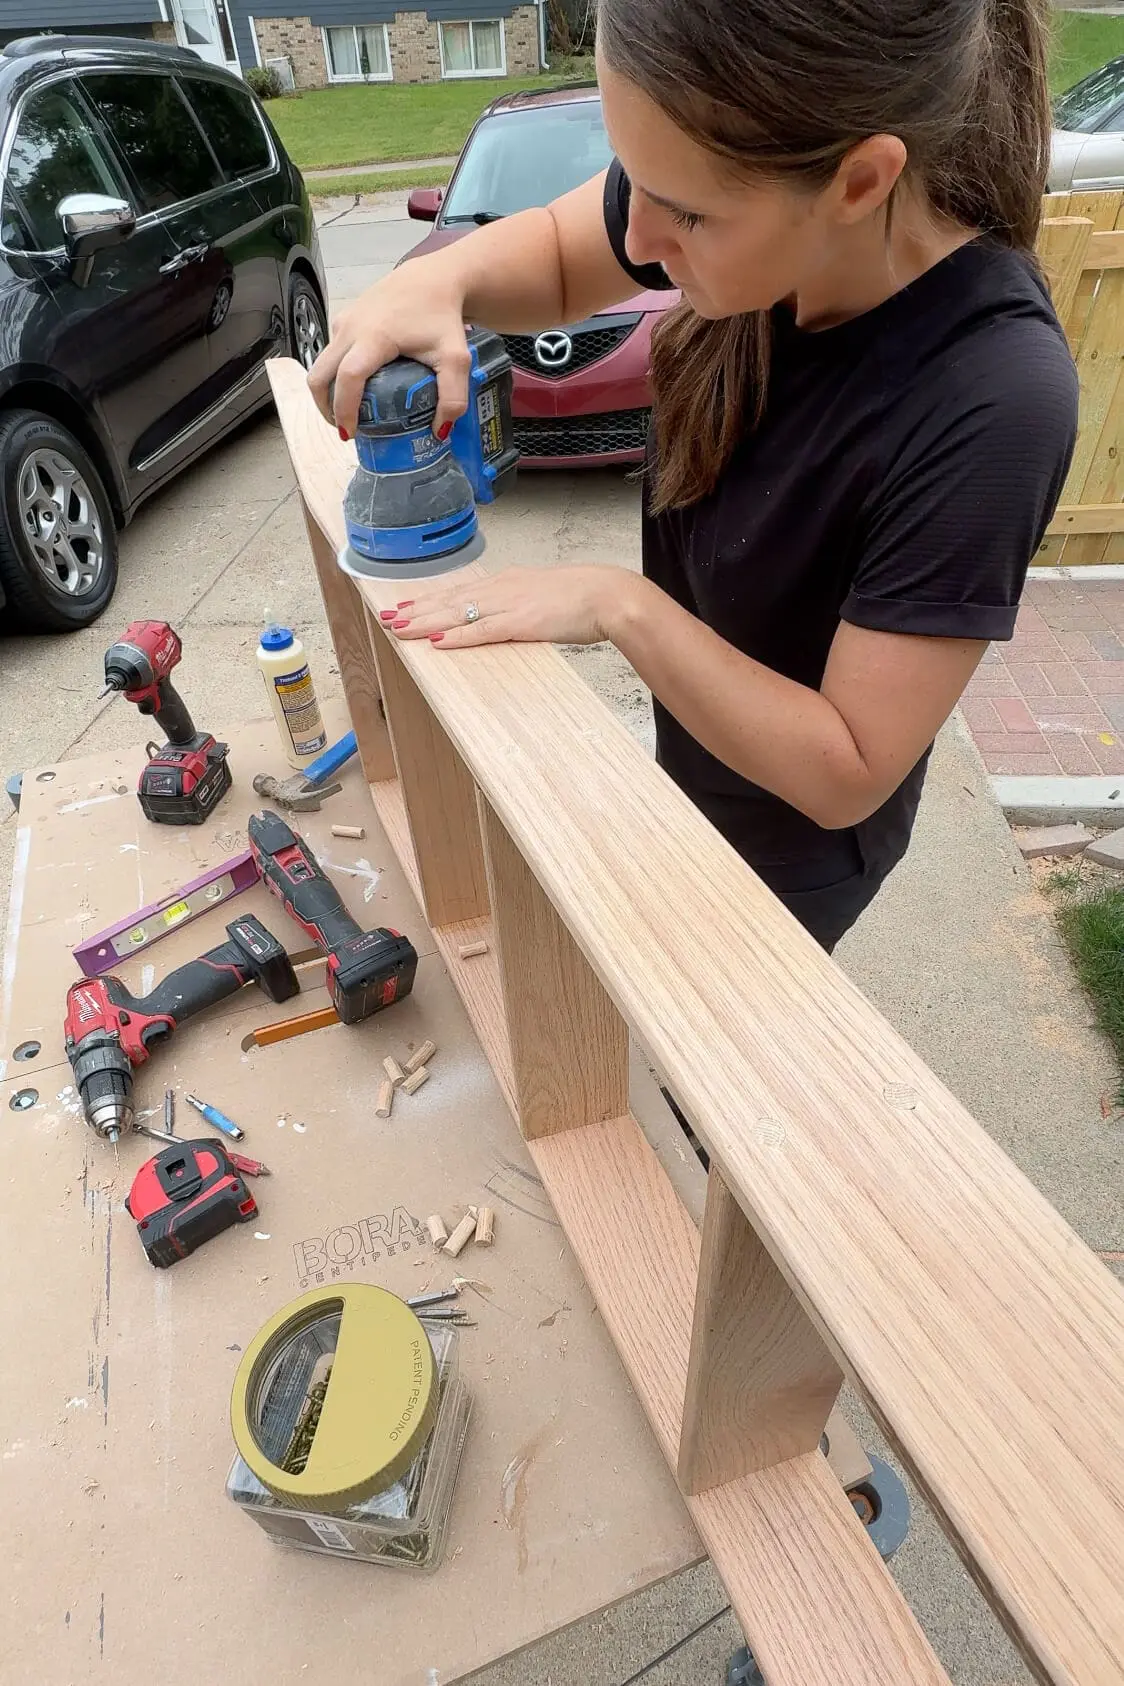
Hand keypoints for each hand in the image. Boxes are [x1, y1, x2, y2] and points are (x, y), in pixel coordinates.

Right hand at [308, 259, 470, 438]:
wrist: (433, 278)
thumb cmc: (442, 316)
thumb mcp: (456, 358)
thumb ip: (452, 397)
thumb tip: (439, 431)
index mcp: (374, 337)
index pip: (348, 378)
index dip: (344, 409)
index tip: (350, 433)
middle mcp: (351, 328)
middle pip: (320, 375)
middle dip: (326, 407)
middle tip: (344, 429)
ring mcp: (344, 321)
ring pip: (321, 364)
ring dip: (327, 391)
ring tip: (347, 411)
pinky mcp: (343, 318)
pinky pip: (329, 352)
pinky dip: (333, 373)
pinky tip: (355, 385)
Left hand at [378, 566, 642, 649]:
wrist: (610, 595)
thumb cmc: (586, 597)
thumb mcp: (548, 596)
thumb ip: (524, 604)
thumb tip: (513, 616)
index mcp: (509, 581)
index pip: (461, 591)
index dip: (431, 600)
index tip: (406, 605)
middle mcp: (503, 589)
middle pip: (451, 600)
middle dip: (417, 609)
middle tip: (388, 617)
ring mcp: (510, 605)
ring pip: (458, 613)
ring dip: (426, 622)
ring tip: (399, 628)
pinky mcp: (521, 623)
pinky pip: (482, 631)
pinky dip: (457, 637)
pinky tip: (436, 641)